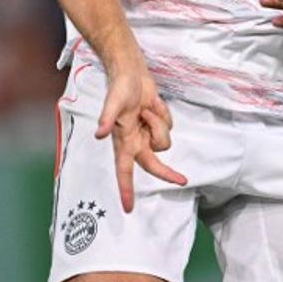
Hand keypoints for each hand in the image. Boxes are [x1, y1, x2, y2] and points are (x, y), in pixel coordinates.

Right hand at [95, 64, 186, 212]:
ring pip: (164, 141)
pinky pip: (169, 126)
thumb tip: (99, 134)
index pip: (124, 171)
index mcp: (122, 142)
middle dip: (168, 173)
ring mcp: (146, 133)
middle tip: (183, 180)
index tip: (128, 208)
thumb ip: (106, 119)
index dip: (126, 190)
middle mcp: (135, 141)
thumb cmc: (119, 88)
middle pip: (154, 164)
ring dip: (159, 124)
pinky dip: (163, 115)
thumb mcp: (112, 102)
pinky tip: (153, 105)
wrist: (132, 73)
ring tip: (146, 109)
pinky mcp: (157, 124)